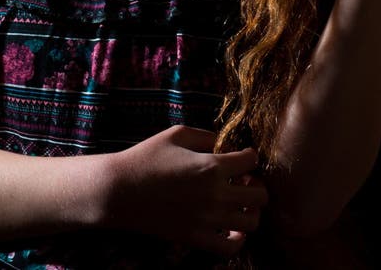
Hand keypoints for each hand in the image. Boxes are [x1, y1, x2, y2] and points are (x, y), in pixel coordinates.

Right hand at [106, 124, 268, 256]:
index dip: (250, 156)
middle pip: (260, 195)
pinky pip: (231, 248)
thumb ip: (207, 136)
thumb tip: (226, 144)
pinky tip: (231, 227)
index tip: (243, 156)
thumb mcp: (178, 134)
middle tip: (244, 179)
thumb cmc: (147, 157)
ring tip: (239, 202)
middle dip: (257, 184)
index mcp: (211, 166)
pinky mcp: (196, 238)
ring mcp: (207, 220)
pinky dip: (238, 239)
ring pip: (252, 222)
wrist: (120, 190)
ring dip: (251, 210)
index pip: (251, 161)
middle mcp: (215, 195)